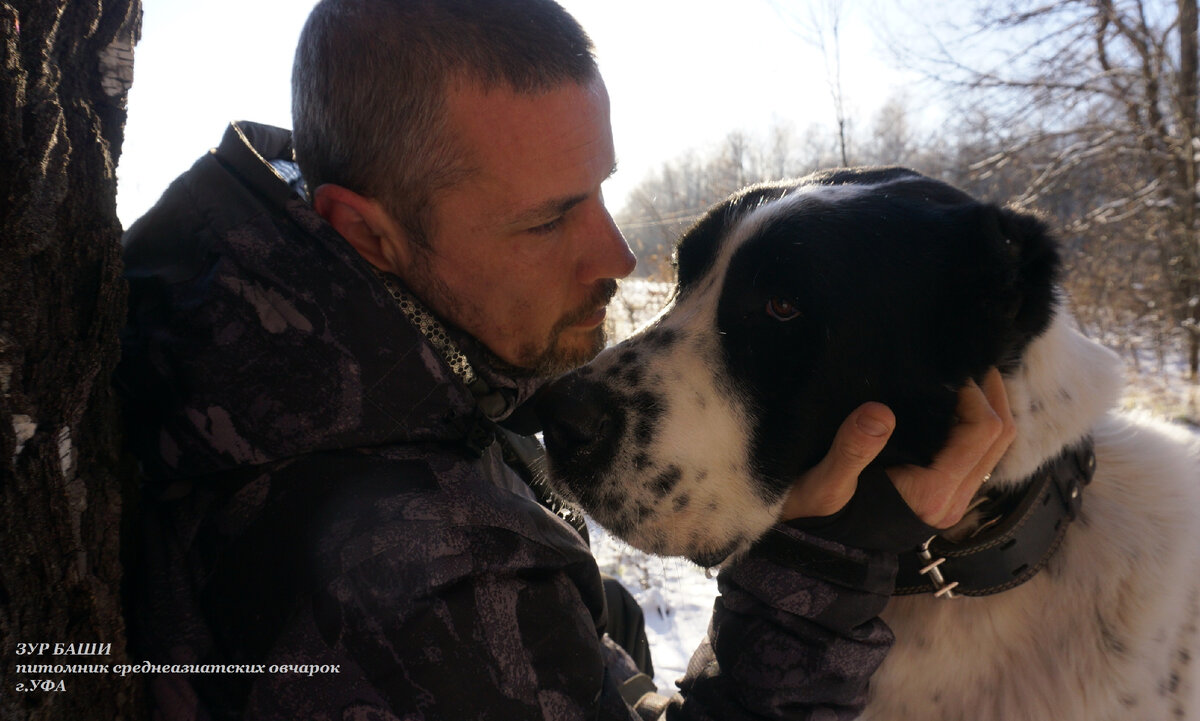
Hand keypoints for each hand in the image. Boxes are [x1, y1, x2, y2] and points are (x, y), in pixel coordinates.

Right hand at [779, 368, 1015, 528]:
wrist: (815, 554)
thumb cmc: (815, 518)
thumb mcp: (824, 484)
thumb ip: (851, 450)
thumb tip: (879, 411)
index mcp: (931, 493)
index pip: (981, 432)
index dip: (974, 392)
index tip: (947, 366)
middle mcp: (951, 500)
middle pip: (1000, 437)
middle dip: (991, 394)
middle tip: (966, 360)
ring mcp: (951, 501)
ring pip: (995, 447)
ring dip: (987, 408)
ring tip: (961, 375)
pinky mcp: (943, 497)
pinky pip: (978, 456)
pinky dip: (974, 425)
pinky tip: (948, 404)